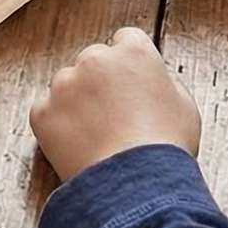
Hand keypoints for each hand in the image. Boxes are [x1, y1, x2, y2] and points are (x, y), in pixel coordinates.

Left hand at [30, 26, 200, 181]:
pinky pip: (47, 113)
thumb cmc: (166, 148)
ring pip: (67, 86)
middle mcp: (94, 59)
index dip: (129, 63)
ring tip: (99, 137)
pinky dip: (58, 127)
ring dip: (77, 103)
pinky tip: (80, 147)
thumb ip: (163, 81)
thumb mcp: (184, 105)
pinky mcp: (42, 111)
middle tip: (114, 116)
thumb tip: (150, 79)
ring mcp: (64, 85)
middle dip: (100, 82)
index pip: (125, 41)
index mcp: (133, 52)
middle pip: (93, 61)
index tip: (129, 82)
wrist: (136, 185)